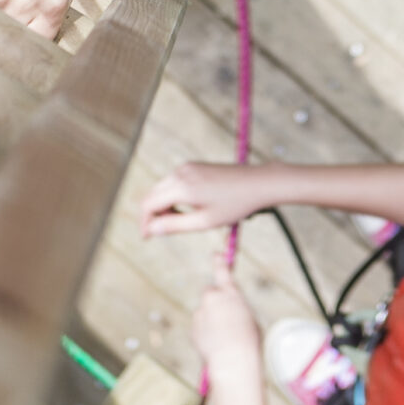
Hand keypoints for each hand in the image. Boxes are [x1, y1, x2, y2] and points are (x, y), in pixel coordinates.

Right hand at [139, 161, 269, 238]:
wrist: (258, 183)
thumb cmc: (235, 205)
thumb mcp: (204, 221)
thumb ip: (175, 225)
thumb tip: (151, 230)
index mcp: (182, 186)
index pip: (148, 204)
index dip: (145, 223)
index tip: (147, 238)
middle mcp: (181, 172)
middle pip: (152, 194)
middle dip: (153, 214)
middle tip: (162, 233)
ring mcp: (188, 167)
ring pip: (162, 188)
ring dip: (163, 205)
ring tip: (181, 221)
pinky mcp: (195, 166)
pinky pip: (174, 181)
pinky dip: (173, 196)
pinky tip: (189, 208)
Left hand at [191, 262, 263, 386]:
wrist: (232, 359)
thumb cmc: (247, 341)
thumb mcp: (248, 318)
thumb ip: (235, 309)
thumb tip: (227, 312)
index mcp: (231, 294)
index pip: (223, 271)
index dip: (219, 261)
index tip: (216, 254)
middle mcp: (213, 298)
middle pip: (210, 293)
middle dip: (214, 301)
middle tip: (224, 316)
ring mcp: (201, 312)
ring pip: (205, 313)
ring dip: (211, 320)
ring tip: (224, 338)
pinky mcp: (193, 326)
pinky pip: (200, 327)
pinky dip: (206, 333)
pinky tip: (216, 344)